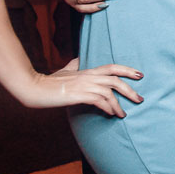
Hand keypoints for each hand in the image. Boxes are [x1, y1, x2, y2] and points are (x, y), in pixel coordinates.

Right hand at [16, 58, 143, 117]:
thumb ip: (74, 65)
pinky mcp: (78, 95)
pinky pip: (99, 101)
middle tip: (140, 99)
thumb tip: (78, 59)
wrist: (34, 88)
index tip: (140, 75)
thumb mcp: (64, 71)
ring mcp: (83, 85)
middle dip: (130, 90)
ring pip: (109, 92)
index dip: (127, 70)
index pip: (112, 67)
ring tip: (123, 114)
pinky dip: (107, 108)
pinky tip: (110, 114)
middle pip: (116, 80)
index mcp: (87, 70)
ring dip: (119, 104)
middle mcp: (88, 76)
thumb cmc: (48, 81)